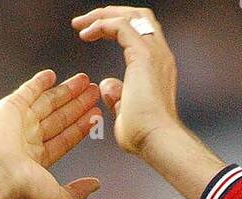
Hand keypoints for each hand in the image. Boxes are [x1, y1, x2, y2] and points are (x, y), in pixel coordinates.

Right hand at [0, 69, 101, 198]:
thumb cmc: (24, 188)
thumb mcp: (57, 198)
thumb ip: (77, 193)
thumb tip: (96, 186)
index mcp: (38, 160)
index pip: (65, 138)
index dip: (81, 126)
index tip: (95, 114)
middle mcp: (29, 139)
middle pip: (60, 117)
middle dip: (77, 105)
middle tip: (94, 92)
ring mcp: (20, 122)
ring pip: (48, 102)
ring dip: (66, 91)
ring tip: (85, 81)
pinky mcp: (10, 107)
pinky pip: (28, 91)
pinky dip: (39, 82)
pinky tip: (52, 75)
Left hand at [72, 6, 180, 155]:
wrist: (157, 142)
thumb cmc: (145, 137)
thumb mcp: (126, 114)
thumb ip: (117, 97)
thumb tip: (106, 85)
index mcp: (158, 68)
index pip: (138, 33)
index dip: (112, 28)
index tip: (88, 34)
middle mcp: (160, 55)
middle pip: (137, 16)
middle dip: (108, 14)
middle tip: (83, 22)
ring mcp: (155, 52)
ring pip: (131, 15)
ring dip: (103, 15)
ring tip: (81, 24)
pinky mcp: (144, 55)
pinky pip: (120, 26)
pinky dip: (102, 25)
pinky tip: (86, 34)